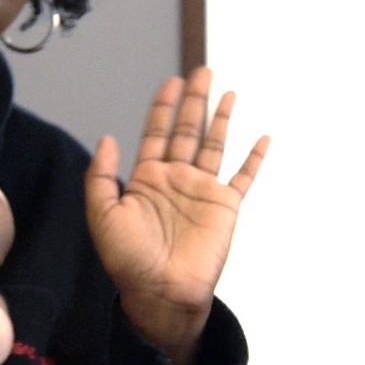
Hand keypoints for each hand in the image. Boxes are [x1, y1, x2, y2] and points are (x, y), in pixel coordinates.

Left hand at [86, 66, 268, 364]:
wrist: (162, 292)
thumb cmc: (129, 260)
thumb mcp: (103, 216)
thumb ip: (101, 177)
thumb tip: (108, 138)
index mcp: (147, 179)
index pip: (156, 132)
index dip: (163, 106)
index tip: (171, 82)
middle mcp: (176, 179)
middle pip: (187, 130)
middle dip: (194, 101)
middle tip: (201, 71)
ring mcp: (203, 191)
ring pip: (215, 145)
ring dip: (221, 118)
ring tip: (227, 91)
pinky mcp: (226, 206)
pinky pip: (243, 176)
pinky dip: (254, 158)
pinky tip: (263, 138)